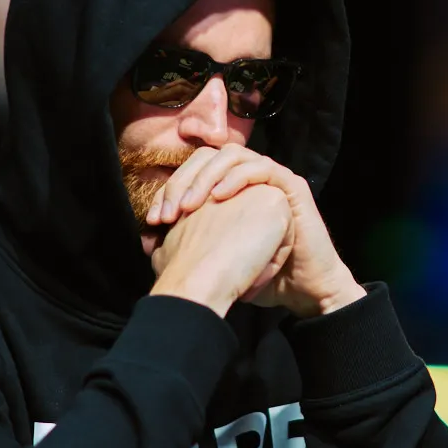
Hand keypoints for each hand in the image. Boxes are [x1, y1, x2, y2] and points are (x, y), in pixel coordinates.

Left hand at [146, 145, 366, 316]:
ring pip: (233, 155)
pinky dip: (237, 177)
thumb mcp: (215, 258)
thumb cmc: (258, 275)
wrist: (300, 291)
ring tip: (190, 205)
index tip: (154, 220)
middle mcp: (249, 178)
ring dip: (206, 177)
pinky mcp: (291, 186)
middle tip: (167, 213)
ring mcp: (272, 178)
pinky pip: (262, 167)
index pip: (193, 170)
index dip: (170, 189)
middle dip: (182, 181)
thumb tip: (147, 242)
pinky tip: (220, 196)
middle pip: (208, 157)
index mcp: (229, 188)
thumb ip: (187, 244)